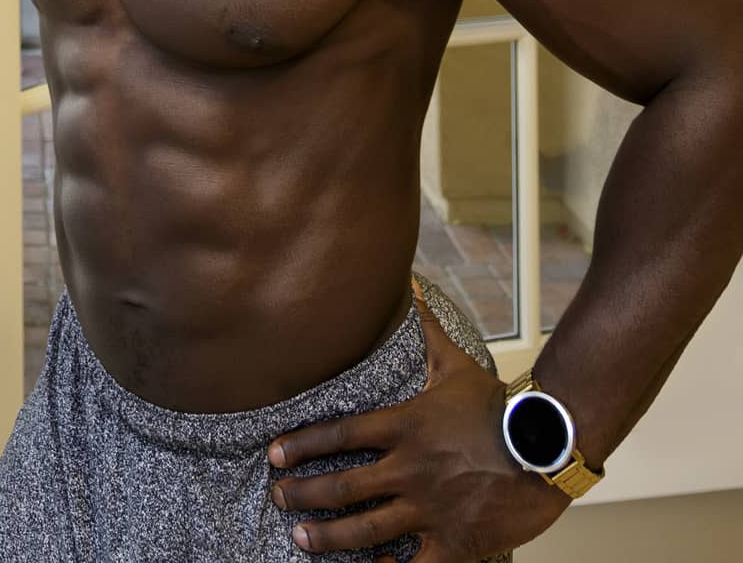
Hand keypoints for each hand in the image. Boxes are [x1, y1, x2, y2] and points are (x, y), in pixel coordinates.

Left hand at [264, 280, 572, 560]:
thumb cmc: (501, 407)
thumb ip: (428, 331)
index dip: (303, 445)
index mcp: (404, 427)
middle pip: (343, 486)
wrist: (549, 448)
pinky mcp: (455, 541)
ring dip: (329, 537)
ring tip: (301, 539)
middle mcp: (409, 469)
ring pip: (367, 529)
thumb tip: (412, 286)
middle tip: (278, 497)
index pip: (340, 435)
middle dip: (304, 493)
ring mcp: (430, 508)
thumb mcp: (457, 365)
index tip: (274, 454)